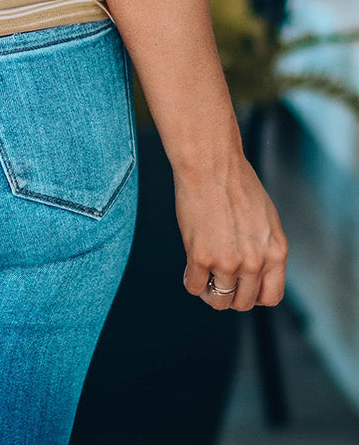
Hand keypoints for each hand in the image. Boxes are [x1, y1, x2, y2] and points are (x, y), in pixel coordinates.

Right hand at [174, 151, 288, 310]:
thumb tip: (256, 269)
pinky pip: (194, 286)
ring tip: (203, 273)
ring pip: (219, 300)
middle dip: (231, 293)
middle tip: (218, 277)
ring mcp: (228, 262)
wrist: (211, 164)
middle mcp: (255, 262)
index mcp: (276, 252)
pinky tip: (190, 265)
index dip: (255, 295)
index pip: (271, 297)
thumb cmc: (235, 182)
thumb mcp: (266, 219)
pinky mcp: (200, 256)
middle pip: (244, 302)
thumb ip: (264, 248)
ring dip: (209, 290)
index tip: (242, 285)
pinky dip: (191, 280)